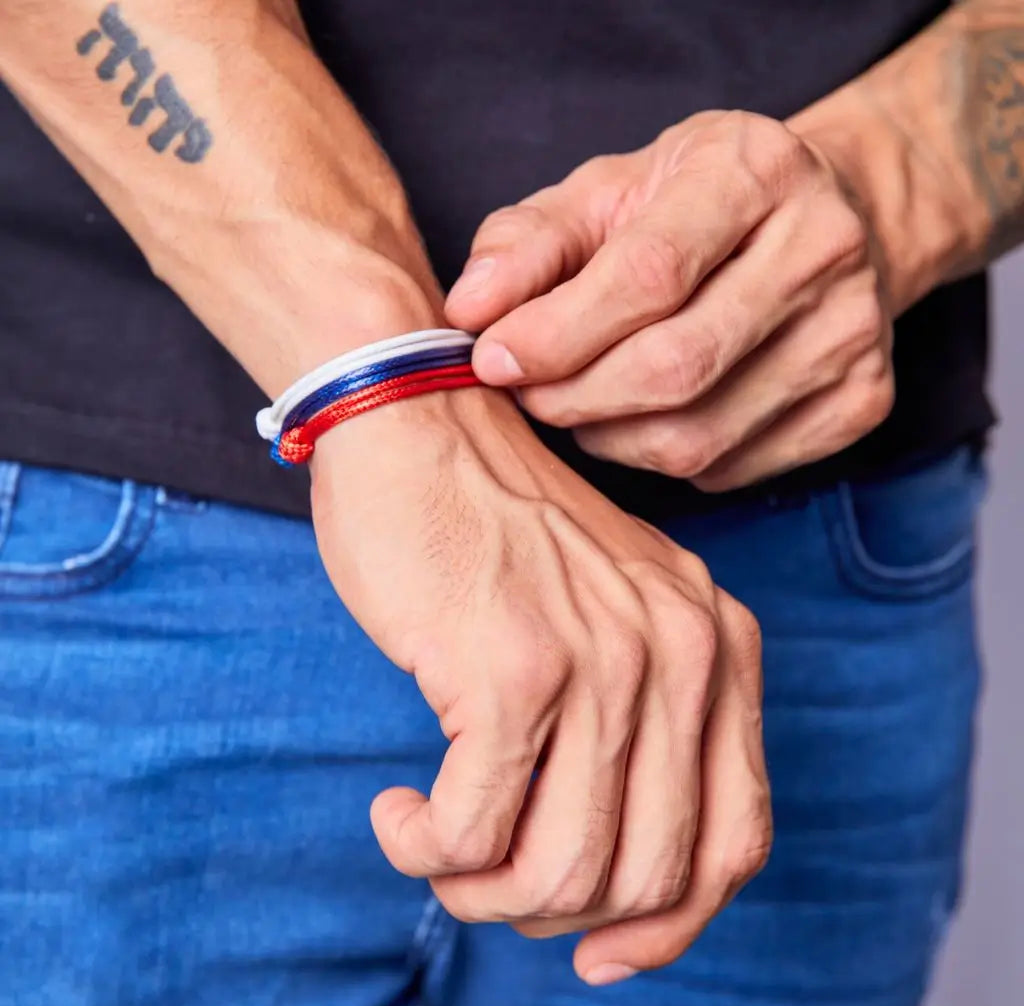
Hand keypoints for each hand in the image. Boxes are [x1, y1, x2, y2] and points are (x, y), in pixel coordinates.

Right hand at [310, 387, 770, 980]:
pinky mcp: (511, 671)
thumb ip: (641, 722)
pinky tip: (399, 812)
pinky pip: (471, 835)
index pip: (736, 840)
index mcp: (717, 644)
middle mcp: (680, 653)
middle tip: (482, 880)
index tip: (598, 952)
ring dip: (482, 894)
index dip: (671, 926)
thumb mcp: (609, 613)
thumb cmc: (494, 530)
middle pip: (648, 877)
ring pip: (561, 875)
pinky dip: (427, 850)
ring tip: (437, 847)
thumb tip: (608, 883)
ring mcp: (601, 662)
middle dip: (552, 913)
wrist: (419, 422)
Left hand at [445, 110, 894, 490]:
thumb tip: (467, 311)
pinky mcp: (862, 403)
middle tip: (529, 394)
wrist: (826, 221)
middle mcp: (822, 250)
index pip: (649, 275)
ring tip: (582, 402)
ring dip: (611, 437)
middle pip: (675, 367)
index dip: (556, 333)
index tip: (493, 358)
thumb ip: (529, 244)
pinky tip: (651, 418)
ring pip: (698, 436)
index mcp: (755, 171)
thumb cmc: (693, 207)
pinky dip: (667, 460)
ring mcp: (853, 335)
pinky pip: (731, 469)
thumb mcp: (606, 193)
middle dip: (574, 398)